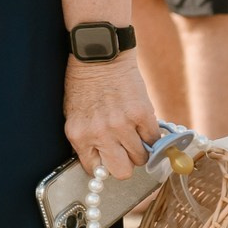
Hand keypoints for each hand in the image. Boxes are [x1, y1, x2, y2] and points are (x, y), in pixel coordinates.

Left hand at [64, 53, 160, 177]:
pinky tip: (143, 125)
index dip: (103, 166)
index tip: (108, 160)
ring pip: (141, 158)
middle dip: (124, 164)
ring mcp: (122, 125)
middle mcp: (100, 133)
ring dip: (140, 150)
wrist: (100, 55)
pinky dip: (151, 136)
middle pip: (121, 172)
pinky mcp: (143, 115)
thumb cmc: (84, 83)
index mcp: (79, 135)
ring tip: (134, 135)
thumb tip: (98, 159)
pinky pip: (154, 140)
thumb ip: (84, 138)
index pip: (95, 170)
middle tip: (124, 152)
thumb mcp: (73, 113)